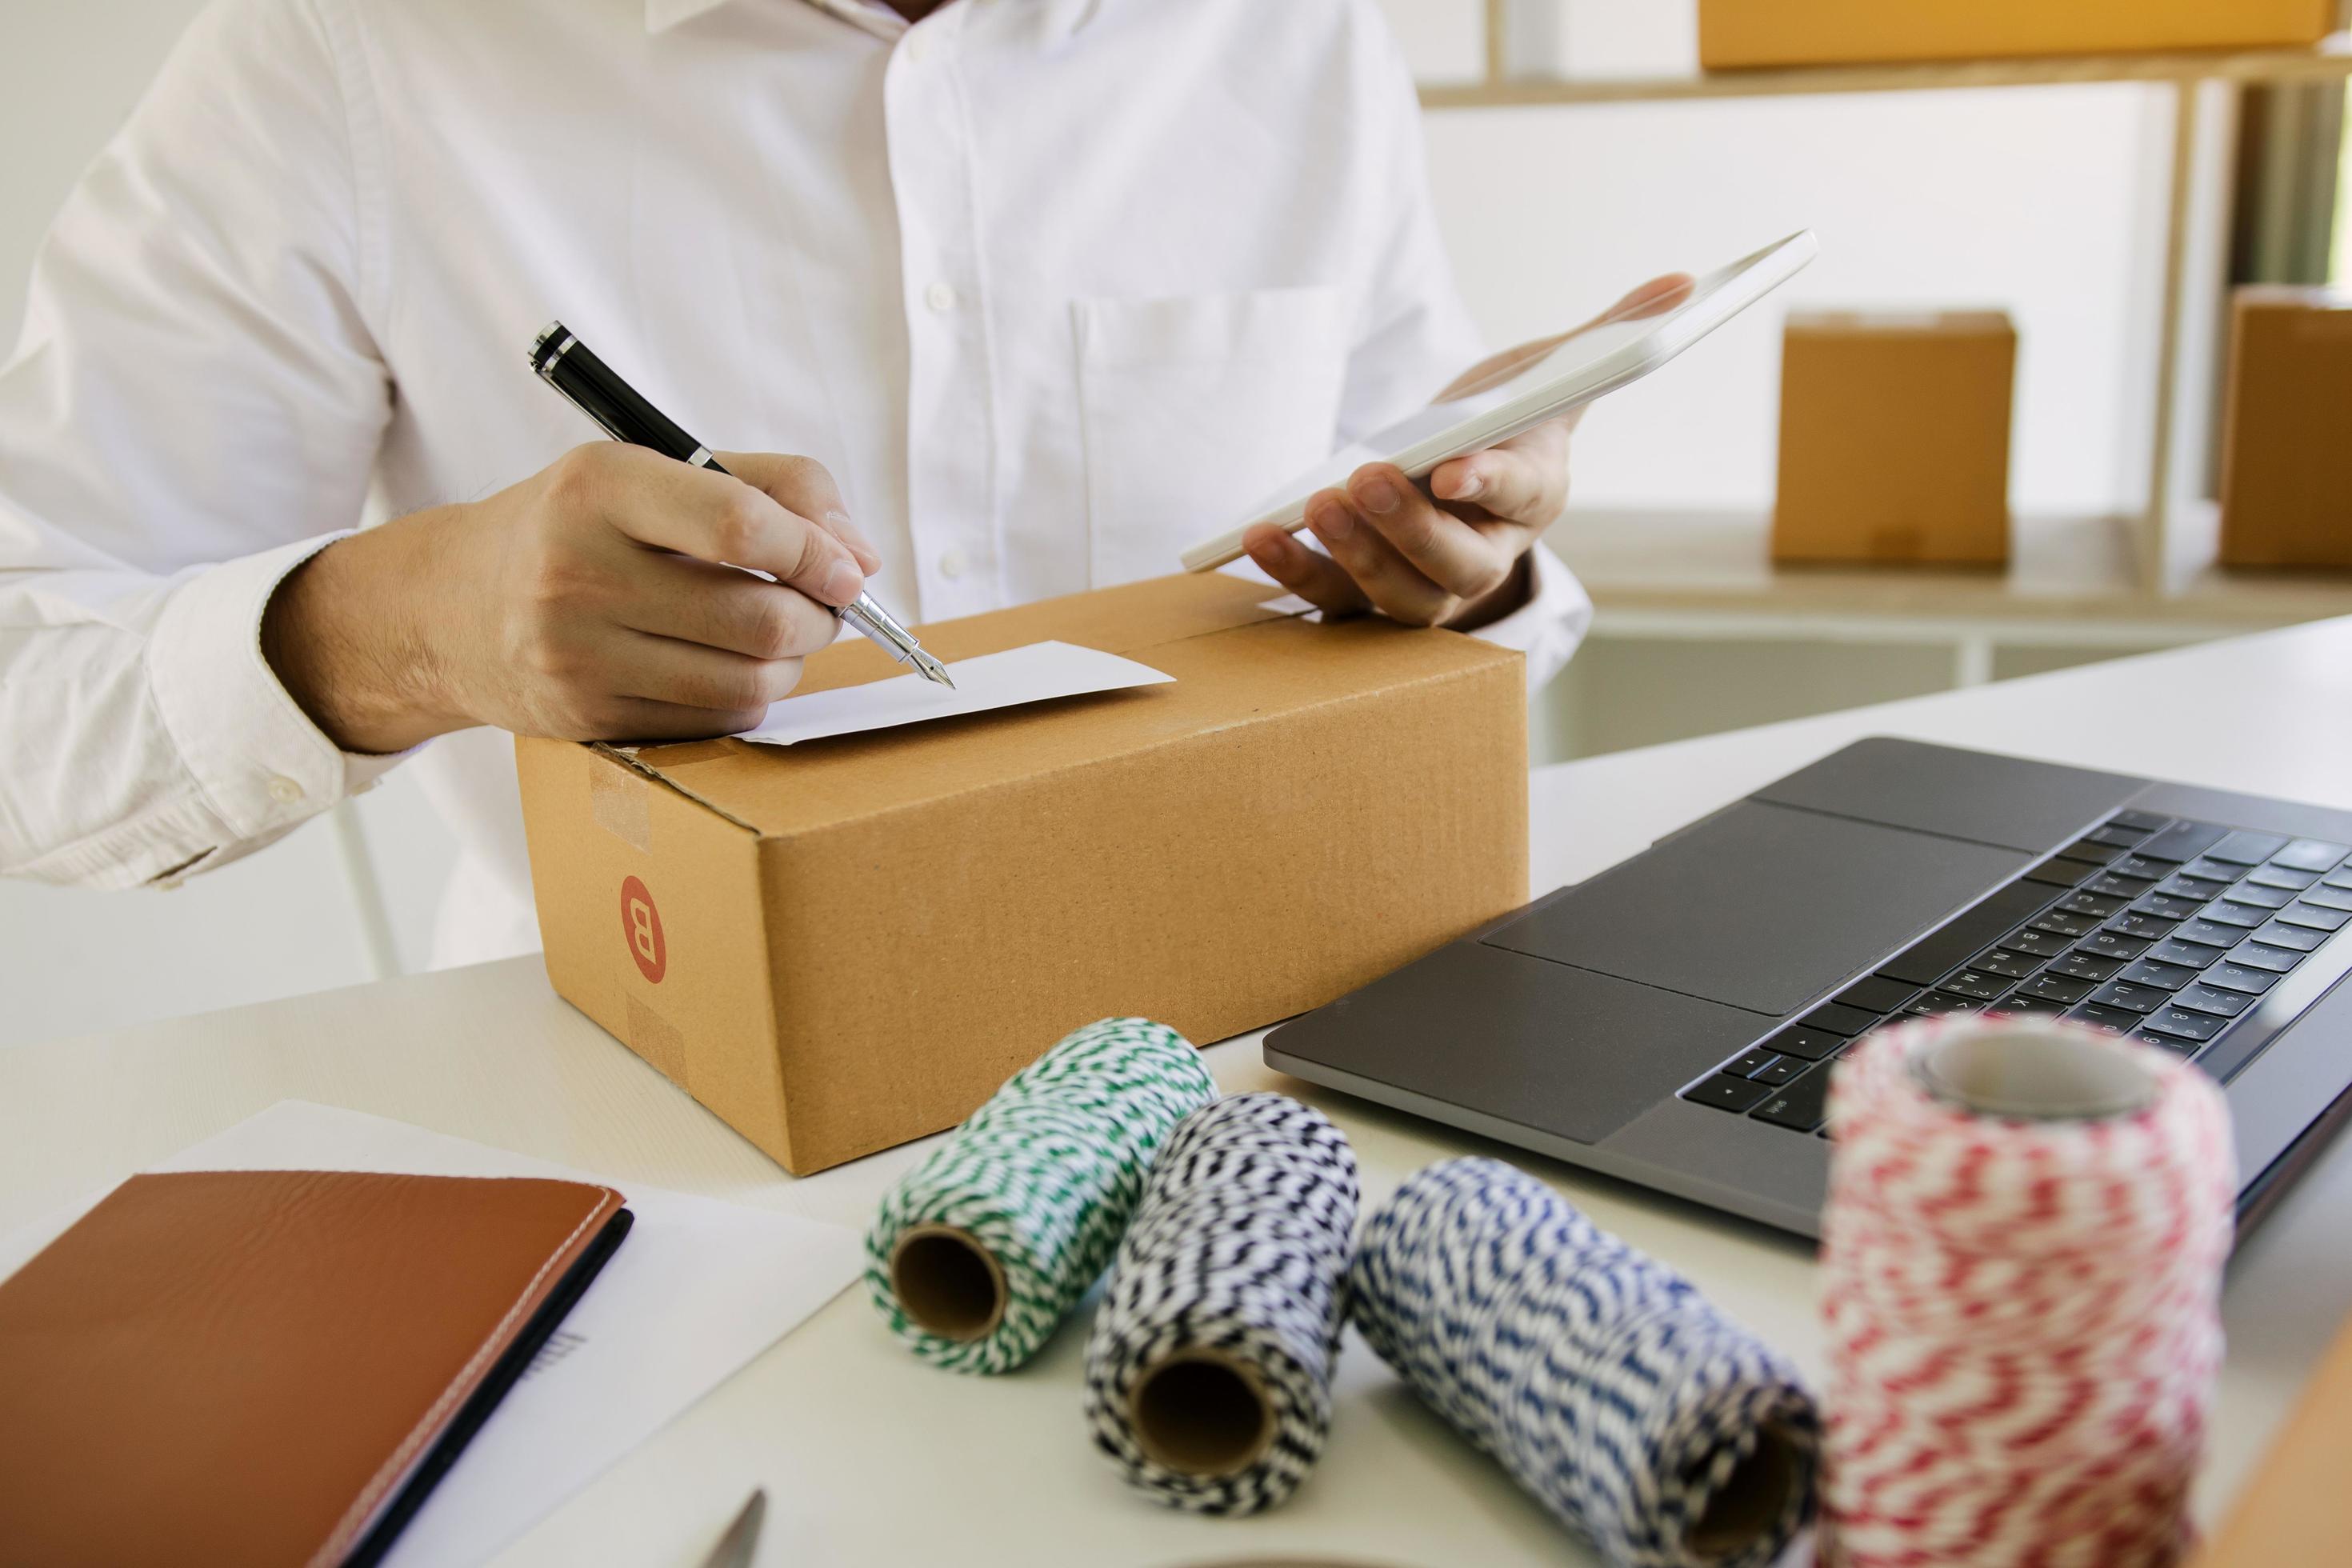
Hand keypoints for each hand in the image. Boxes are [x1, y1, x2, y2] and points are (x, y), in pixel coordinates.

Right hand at [263, 443, 880, 751]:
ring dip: (790, 665)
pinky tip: (726, 668)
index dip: (815, 553)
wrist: (449, 607)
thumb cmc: (579, 526)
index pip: (738, 525)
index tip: (847, 569)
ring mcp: (576, 656)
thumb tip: (858, 557)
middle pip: (758, 619)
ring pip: (746, 682)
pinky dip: (746, 699)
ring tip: (777, 637)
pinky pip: (714, 722)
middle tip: (821, 606)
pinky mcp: (586, 718)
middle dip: (818, 618)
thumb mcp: (657, 468)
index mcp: (599, 487)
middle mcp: (577, 572)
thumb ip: (775, 487)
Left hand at [1242, 272, 1692, 630]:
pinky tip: (1261, 534)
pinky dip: (1294, 572)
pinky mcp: (1364, 596)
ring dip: (1353, 556)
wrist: (1458, 478)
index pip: (1520, 498)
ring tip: (1318, 503)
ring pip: (1394, 596)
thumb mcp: (1553, 372)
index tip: (1456, 470)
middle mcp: (1483, 559)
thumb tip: (1681, 283)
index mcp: (1535, 499)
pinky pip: (1329, 600)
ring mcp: (1422, 586)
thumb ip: (1610, 332)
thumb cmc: (1510, 423)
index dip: (1489, 486)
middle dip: (1408, 529)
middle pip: (1453, 565)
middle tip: (1364, 480)